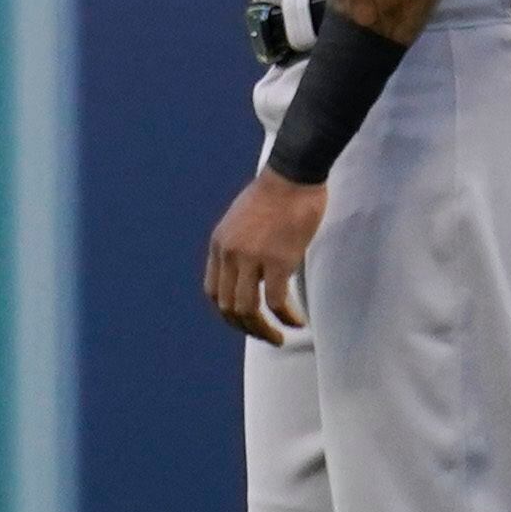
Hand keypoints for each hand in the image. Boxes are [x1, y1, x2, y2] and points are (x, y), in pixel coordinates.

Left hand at [205, 168, 323, 345]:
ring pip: (248, 310)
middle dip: (245, 327)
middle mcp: (229, 254)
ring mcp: (251, 258)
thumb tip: (252, 273)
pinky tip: (296, 322)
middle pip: (228, 306)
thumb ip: (240, 247)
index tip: (245, 320)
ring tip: (278, 338)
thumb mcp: (242, 221)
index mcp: (219, 245)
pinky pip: (276, 302)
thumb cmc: (275, 193)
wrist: (293, 174)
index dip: (227, 312)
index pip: (214, 291)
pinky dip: (286, 318)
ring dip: (262, 331)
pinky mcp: (278, 260)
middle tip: (265, 335)